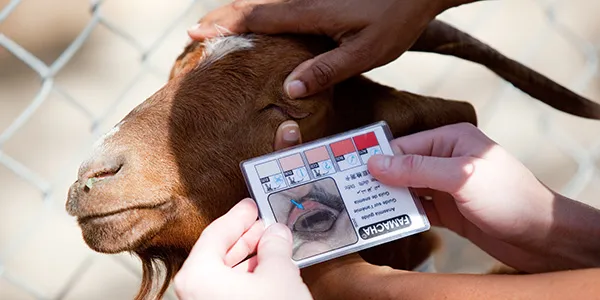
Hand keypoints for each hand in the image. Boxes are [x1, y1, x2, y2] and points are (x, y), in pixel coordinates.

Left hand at [174, 198, 311, 299]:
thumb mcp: (279, 274)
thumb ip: (275, 246)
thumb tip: (275, 234)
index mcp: (197, 276)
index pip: (216, 233)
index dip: (238, 216)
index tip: (250, 206)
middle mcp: (194, 294)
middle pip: (218, 254)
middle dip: (245, 237)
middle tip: (263, 223)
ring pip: (224, 275)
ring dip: (249, 258)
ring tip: (272, 246)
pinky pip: (228, 291)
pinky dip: (247, 279)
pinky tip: (268, 272)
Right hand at [188, 0, 454, 98]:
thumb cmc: (395, 18)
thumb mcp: (365, 51)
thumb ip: (327, 69)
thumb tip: (290, 89)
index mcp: (309, 13)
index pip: (254, 19)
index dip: (223, 26)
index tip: (194, 34)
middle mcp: (303, 0)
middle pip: (250, 6)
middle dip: (220, 18)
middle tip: (194, 32)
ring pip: (262, 2)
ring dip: (235, 14)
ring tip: (215, 28)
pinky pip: (277, 4)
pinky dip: (257, 13)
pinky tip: (255, 24)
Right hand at [367, 122, 599, 272]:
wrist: (541, 236)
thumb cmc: (509, 197)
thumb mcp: (461, 177)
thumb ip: (416, 168)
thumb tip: (376, 163)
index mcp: (451, 139)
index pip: (404, 145)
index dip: (378, 158)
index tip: (350, 171)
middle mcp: (446, 158)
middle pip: (402, 166)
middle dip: (379, 178)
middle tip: (350, 190)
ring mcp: (446, 186)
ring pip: (407, 188)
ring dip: (388, 198)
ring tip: (361, 207)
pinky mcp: (448, 210)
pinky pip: (417, 208)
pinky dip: (402, 214)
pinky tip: (386, 221)